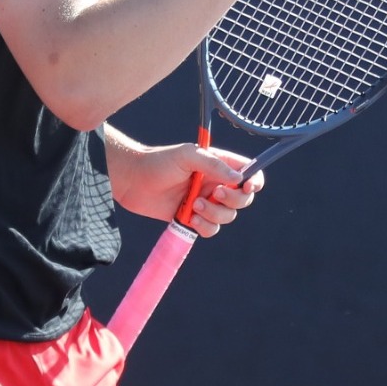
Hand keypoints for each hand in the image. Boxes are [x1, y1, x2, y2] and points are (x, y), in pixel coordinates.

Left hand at [109, 142, 264, 236]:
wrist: (132, 180)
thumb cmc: (159, 161)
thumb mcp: (188, 155)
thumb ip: (214, 165)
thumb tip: (239, 179)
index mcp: (218, 165)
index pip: (248, 173)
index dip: (254, 182)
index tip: (246, 187)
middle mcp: (215, 184)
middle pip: (242, 199)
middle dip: (233, 200)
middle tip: (215, 194)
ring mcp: (205, 202)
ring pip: (227, 217)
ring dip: (215, 214)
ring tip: (194, 205)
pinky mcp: (192, 219)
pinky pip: (211, 229)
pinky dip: (206, 227)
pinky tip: (191, 219)